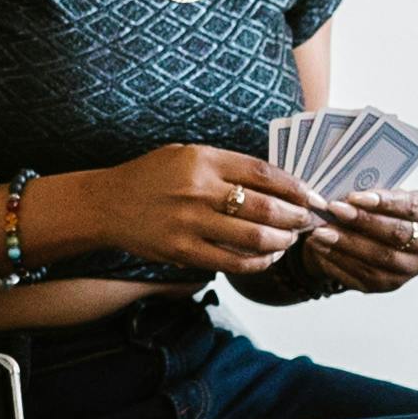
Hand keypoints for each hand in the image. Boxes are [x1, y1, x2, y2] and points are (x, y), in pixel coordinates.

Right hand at [53, 143, 321, 278]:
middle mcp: (199, 189)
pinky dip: (257, 263)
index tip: (311, 194)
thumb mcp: (187, 155)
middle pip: (265, 207)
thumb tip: (276, 182)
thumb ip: (226, 165)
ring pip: (253, 237)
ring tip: (290, 240)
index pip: (263, 172)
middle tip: (308, 221)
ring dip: (281, 242)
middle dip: (295, 217)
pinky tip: (267, 258)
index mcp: (203, 159)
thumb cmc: (152, 177)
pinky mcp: (182, 251)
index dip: (294, 186)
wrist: (107, 204)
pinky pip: (232, 262)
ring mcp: (190, 222)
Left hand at [279, 188, 417, 296]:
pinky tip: (322, 249)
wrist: (373, 238)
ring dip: (346, 244)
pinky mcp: (390, 285)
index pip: (411, 207)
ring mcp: (410, 268)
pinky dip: (339, 261)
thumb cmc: (377, 210)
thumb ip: (369, 196)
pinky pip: (364, 275)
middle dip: (362, 221)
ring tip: (320, 231)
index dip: (383, 202)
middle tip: (333, 210)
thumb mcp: (379, 197)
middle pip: (396, 234)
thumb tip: (342, 198)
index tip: (354, 196)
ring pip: (379, 257)